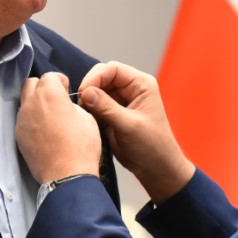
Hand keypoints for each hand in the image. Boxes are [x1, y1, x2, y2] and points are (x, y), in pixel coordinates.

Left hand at [16, 73, 101, 184]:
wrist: (67, 175)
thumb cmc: (80, 147)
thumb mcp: (87, 118)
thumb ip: (72, 105)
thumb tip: (66, 107)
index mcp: (49, 94)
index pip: (49, 76)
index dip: (60, 81)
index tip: (65, 89)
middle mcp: (31, 104)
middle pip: (30, 84)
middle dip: (43, 87)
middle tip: (56, 99)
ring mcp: (22, 121)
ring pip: (25, 102)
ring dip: (36, 104)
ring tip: (50, 117)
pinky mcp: (19, 136)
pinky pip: (23, 121)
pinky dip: (31, 120)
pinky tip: (44, 132)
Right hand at [76, 62, 193, 203]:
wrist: (156, 168)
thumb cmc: (153, 146)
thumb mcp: (129, 125)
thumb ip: (107, 107)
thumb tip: (86, 92)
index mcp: (141, 85)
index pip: (112, 69)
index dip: (95, 77)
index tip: (84, 92)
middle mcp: (130, 90)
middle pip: (102, 78)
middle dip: (89, 88)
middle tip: (81, 104)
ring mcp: (120, 102)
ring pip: (96, 92)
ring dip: (88, 101)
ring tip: (84, 114)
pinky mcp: (111, 115)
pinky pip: (95, 106)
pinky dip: (88, 111)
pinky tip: (87, 120)